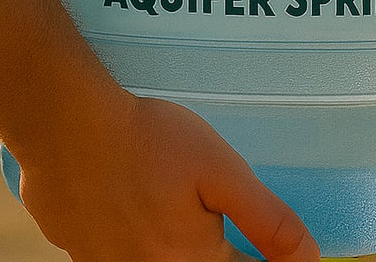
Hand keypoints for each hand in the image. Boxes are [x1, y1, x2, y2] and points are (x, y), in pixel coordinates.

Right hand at [19, 92, 319, 261]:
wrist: (67, 126)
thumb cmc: (149, 142)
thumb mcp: (222, 172)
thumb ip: (267, 220)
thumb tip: (308, 259)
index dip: (266, 259)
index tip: (268, 246)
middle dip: (219, 250)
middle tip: (211, 213)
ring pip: (159, 261)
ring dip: (177, 245)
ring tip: (169, 203)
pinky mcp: (79, 252)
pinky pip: (121, 256)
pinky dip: (137, 241)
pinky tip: (133, 209)